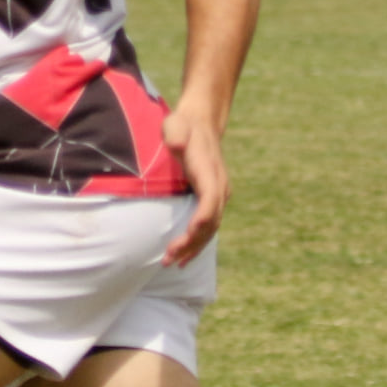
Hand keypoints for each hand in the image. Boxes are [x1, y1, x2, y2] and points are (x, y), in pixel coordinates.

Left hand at [160, 103, 227, 263]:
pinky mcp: (212, 200)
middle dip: (190, 242)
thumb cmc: (183, 125)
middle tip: (168, 259)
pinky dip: (197, 243)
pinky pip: (208, 226)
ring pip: (210, 229)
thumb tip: (175, 145)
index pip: (210, 200)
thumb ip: (175, 134)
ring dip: (193, 248)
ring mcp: (218, 195)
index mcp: (209, 172)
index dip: (201, 218)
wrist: (202, 123)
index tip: (188, 233)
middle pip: (210, 221)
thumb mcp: (175, 124)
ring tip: (173, 264)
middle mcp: (219, 187)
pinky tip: (183, 258)